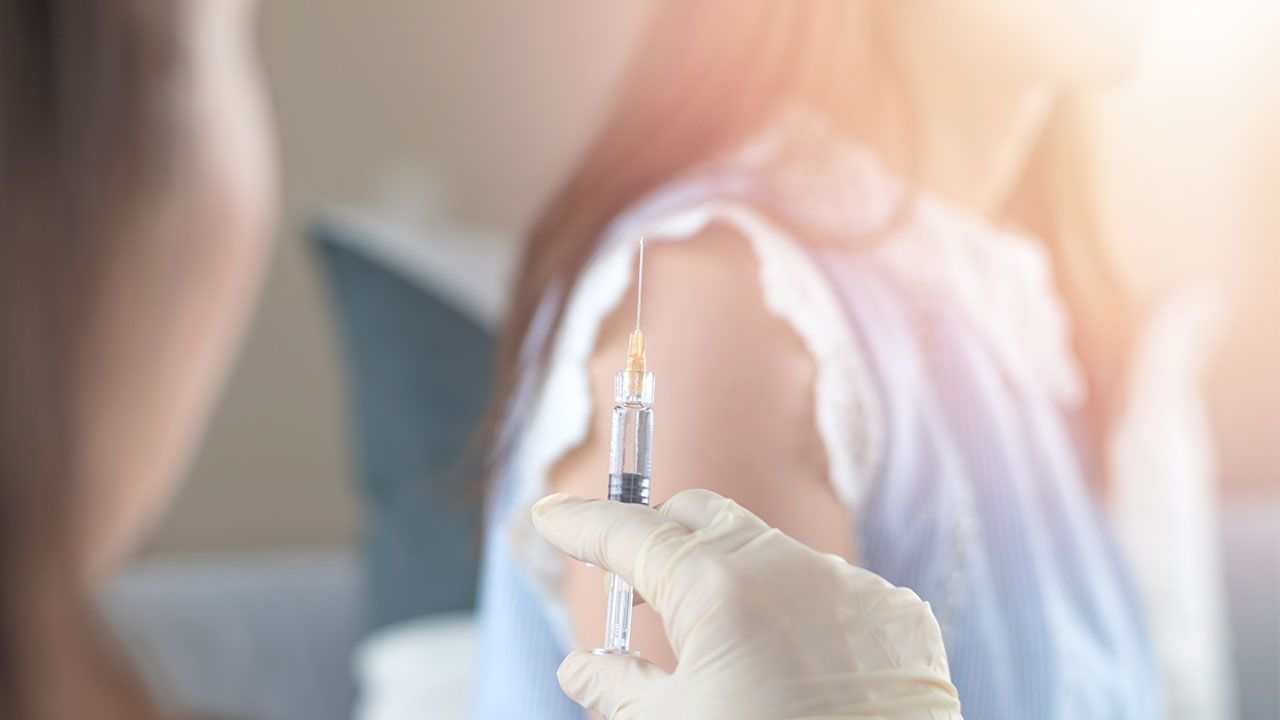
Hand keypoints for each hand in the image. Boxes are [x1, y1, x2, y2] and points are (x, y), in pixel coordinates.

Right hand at [531, 490, 961, 719]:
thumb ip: (616, 687)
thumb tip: (581, 667)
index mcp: (718, 588)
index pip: (629, 532)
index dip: (582, 524)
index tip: (553, 518)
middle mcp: (789, 566)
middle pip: (699, 517)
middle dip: (657, 536)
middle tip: (632, 582)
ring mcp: (851, 585)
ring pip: (769, 551)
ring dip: (732, 580)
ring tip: (722, 647)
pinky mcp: (898, 612)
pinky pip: (832, 589)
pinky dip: (799, 611)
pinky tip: (795, 667)